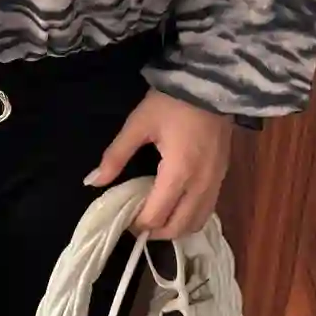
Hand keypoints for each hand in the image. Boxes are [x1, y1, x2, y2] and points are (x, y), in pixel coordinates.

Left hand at [83, 89, 232, 238]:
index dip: (138, 224)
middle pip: (179, 227)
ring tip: (155, 217)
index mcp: (179, 173)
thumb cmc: (170, 103)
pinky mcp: (223, 176)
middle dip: (156, 232)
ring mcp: (216, 182)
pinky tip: (175, 204)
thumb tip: (92, 181)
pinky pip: (207, 209)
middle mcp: (201, 184)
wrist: (209, 83)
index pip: (157, 215)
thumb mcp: (138, 125)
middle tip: (136, 223)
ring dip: (175, 227)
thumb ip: (115, 156)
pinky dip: (190, 216)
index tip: (122, 219)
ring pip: (197, 222)